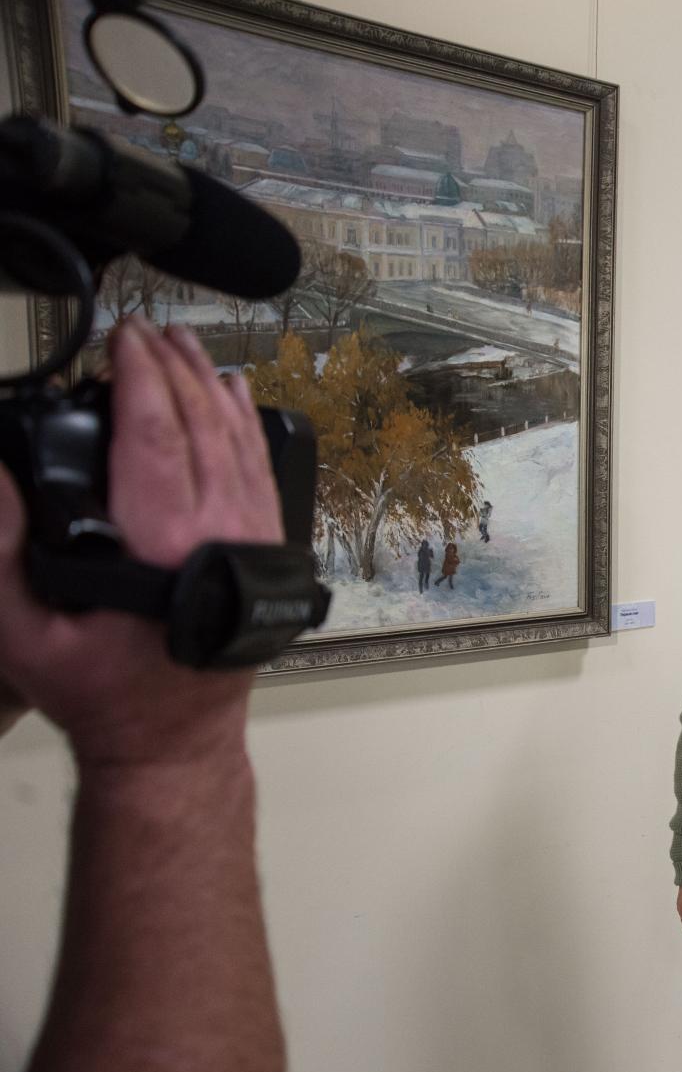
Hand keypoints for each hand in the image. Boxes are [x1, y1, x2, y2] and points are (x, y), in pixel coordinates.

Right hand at [0, 318, 282, 765]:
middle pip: (201, 425)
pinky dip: (246, 426)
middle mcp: (220, 532)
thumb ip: (1, 550)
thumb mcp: (25, 631)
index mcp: (165, 544)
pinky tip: (233, 399)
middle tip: (149, 330)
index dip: (141, 377)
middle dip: (174, 369)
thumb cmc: (107, 693)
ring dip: (211, 388)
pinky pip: (260, 470)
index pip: (156, 434)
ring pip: (238, 442)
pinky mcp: (266, 549)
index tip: (124, 340)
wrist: (172, 741)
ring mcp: (252, 539)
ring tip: (187, 347)